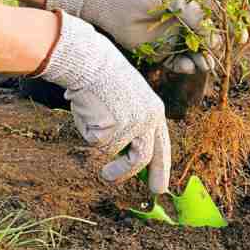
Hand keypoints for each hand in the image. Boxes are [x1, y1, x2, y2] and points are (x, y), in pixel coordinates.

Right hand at [37, 11, 170, 193]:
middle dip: (127, 175)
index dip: (161, 168)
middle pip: (142, 159)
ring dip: (107, 156)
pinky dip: (88, 130)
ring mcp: (130, 125)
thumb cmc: (105, 79)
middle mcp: (148, 120)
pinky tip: (88, 111)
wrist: (92, 61)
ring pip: (115, 152)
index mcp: (155, 112)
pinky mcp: (112, 128)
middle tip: (110, 180)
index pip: (162, 147)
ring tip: (98, 147)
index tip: (159, 187)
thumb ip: (132, 125)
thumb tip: (126, 156)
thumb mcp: (129, 100)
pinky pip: (95, 142)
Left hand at [45, 0, 214, 74]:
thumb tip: (213, 36)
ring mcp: (172, 38)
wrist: (108, 2)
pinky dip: (184, 66)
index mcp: (190, 5)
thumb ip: (194, 13)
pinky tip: (187, 66)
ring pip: (194, 54)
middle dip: (214, 50)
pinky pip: (177, 62)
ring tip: (204, 65)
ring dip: (201, 61)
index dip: (227, 30)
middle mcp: (184, 23)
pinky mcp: (159, 52)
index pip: (215, 19)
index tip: (239, 39)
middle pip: (207, 40)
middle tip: (216, 58)